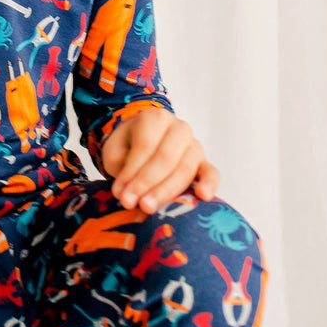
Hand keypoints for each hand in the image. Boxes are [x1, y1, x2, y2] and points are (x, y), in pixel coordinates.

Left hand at [101, 110, 220, 211]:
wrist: (145, 141)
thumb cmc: (129, 146)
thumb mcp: (115, 149)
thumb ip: (119, 165)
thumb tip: (126, 193)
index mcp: (155, 118)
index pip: (145, 146)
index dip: (131, 171)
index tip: (119, 193)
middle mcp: (179, 128)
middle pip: (166, 158)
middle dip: (147, 183)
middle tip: (130, 203)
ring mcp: (194, 145)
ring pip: (185, 168)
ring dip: (166, 191)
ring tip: (148, 207)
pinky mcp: (204, 163)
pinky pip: (211, 172)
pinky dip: (209, 184)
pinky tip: (204, 196)